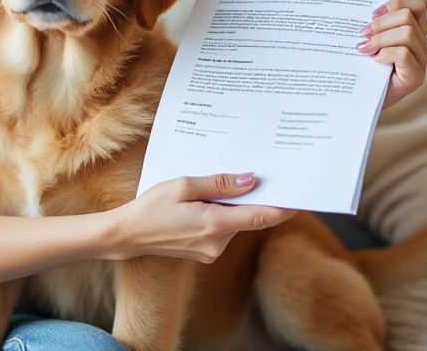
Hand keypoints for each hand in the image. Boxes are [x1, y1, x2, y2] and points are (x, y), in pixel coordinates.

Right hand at [112, 173, 296, 263]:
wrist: (127, 235)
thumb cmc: (151, 207)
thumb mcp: (183, 185)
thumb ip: (219, 184)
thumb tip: (250, 180)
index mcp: (214, 225)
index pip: (261, 217)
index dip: (284, 206)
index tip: (300, 195)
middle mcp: (217, 243)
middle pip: (249, 218)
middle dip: (255, 198)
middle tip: (263, 174)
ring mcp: (212, 251)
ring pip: (236, 223)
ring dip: (235, 205)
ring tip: (222, 184)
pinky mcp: (205, 252)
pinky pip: (223, 229)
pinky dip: (223, 214)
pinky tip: (209, 200)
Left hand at [359, 0, 426, 109]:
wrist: (362, 98)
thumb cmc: (364, 65)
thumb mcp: (369, 39)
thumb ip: (374, 24)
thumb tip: (361, 9)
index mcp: (414, 29)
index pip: (418, 4)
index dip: (396, 3)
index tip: (372, 12)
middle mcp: (422, 43)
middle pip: (408, 16)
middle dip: (380, 23)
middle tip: (362, 34)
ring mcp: (422, 60)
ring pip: (407, 33)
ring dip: (380, 39)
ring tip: (364, 49)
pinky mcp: (416, 77)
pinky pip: (403, 54)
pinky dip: (385, 54)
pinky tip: (374, 61)